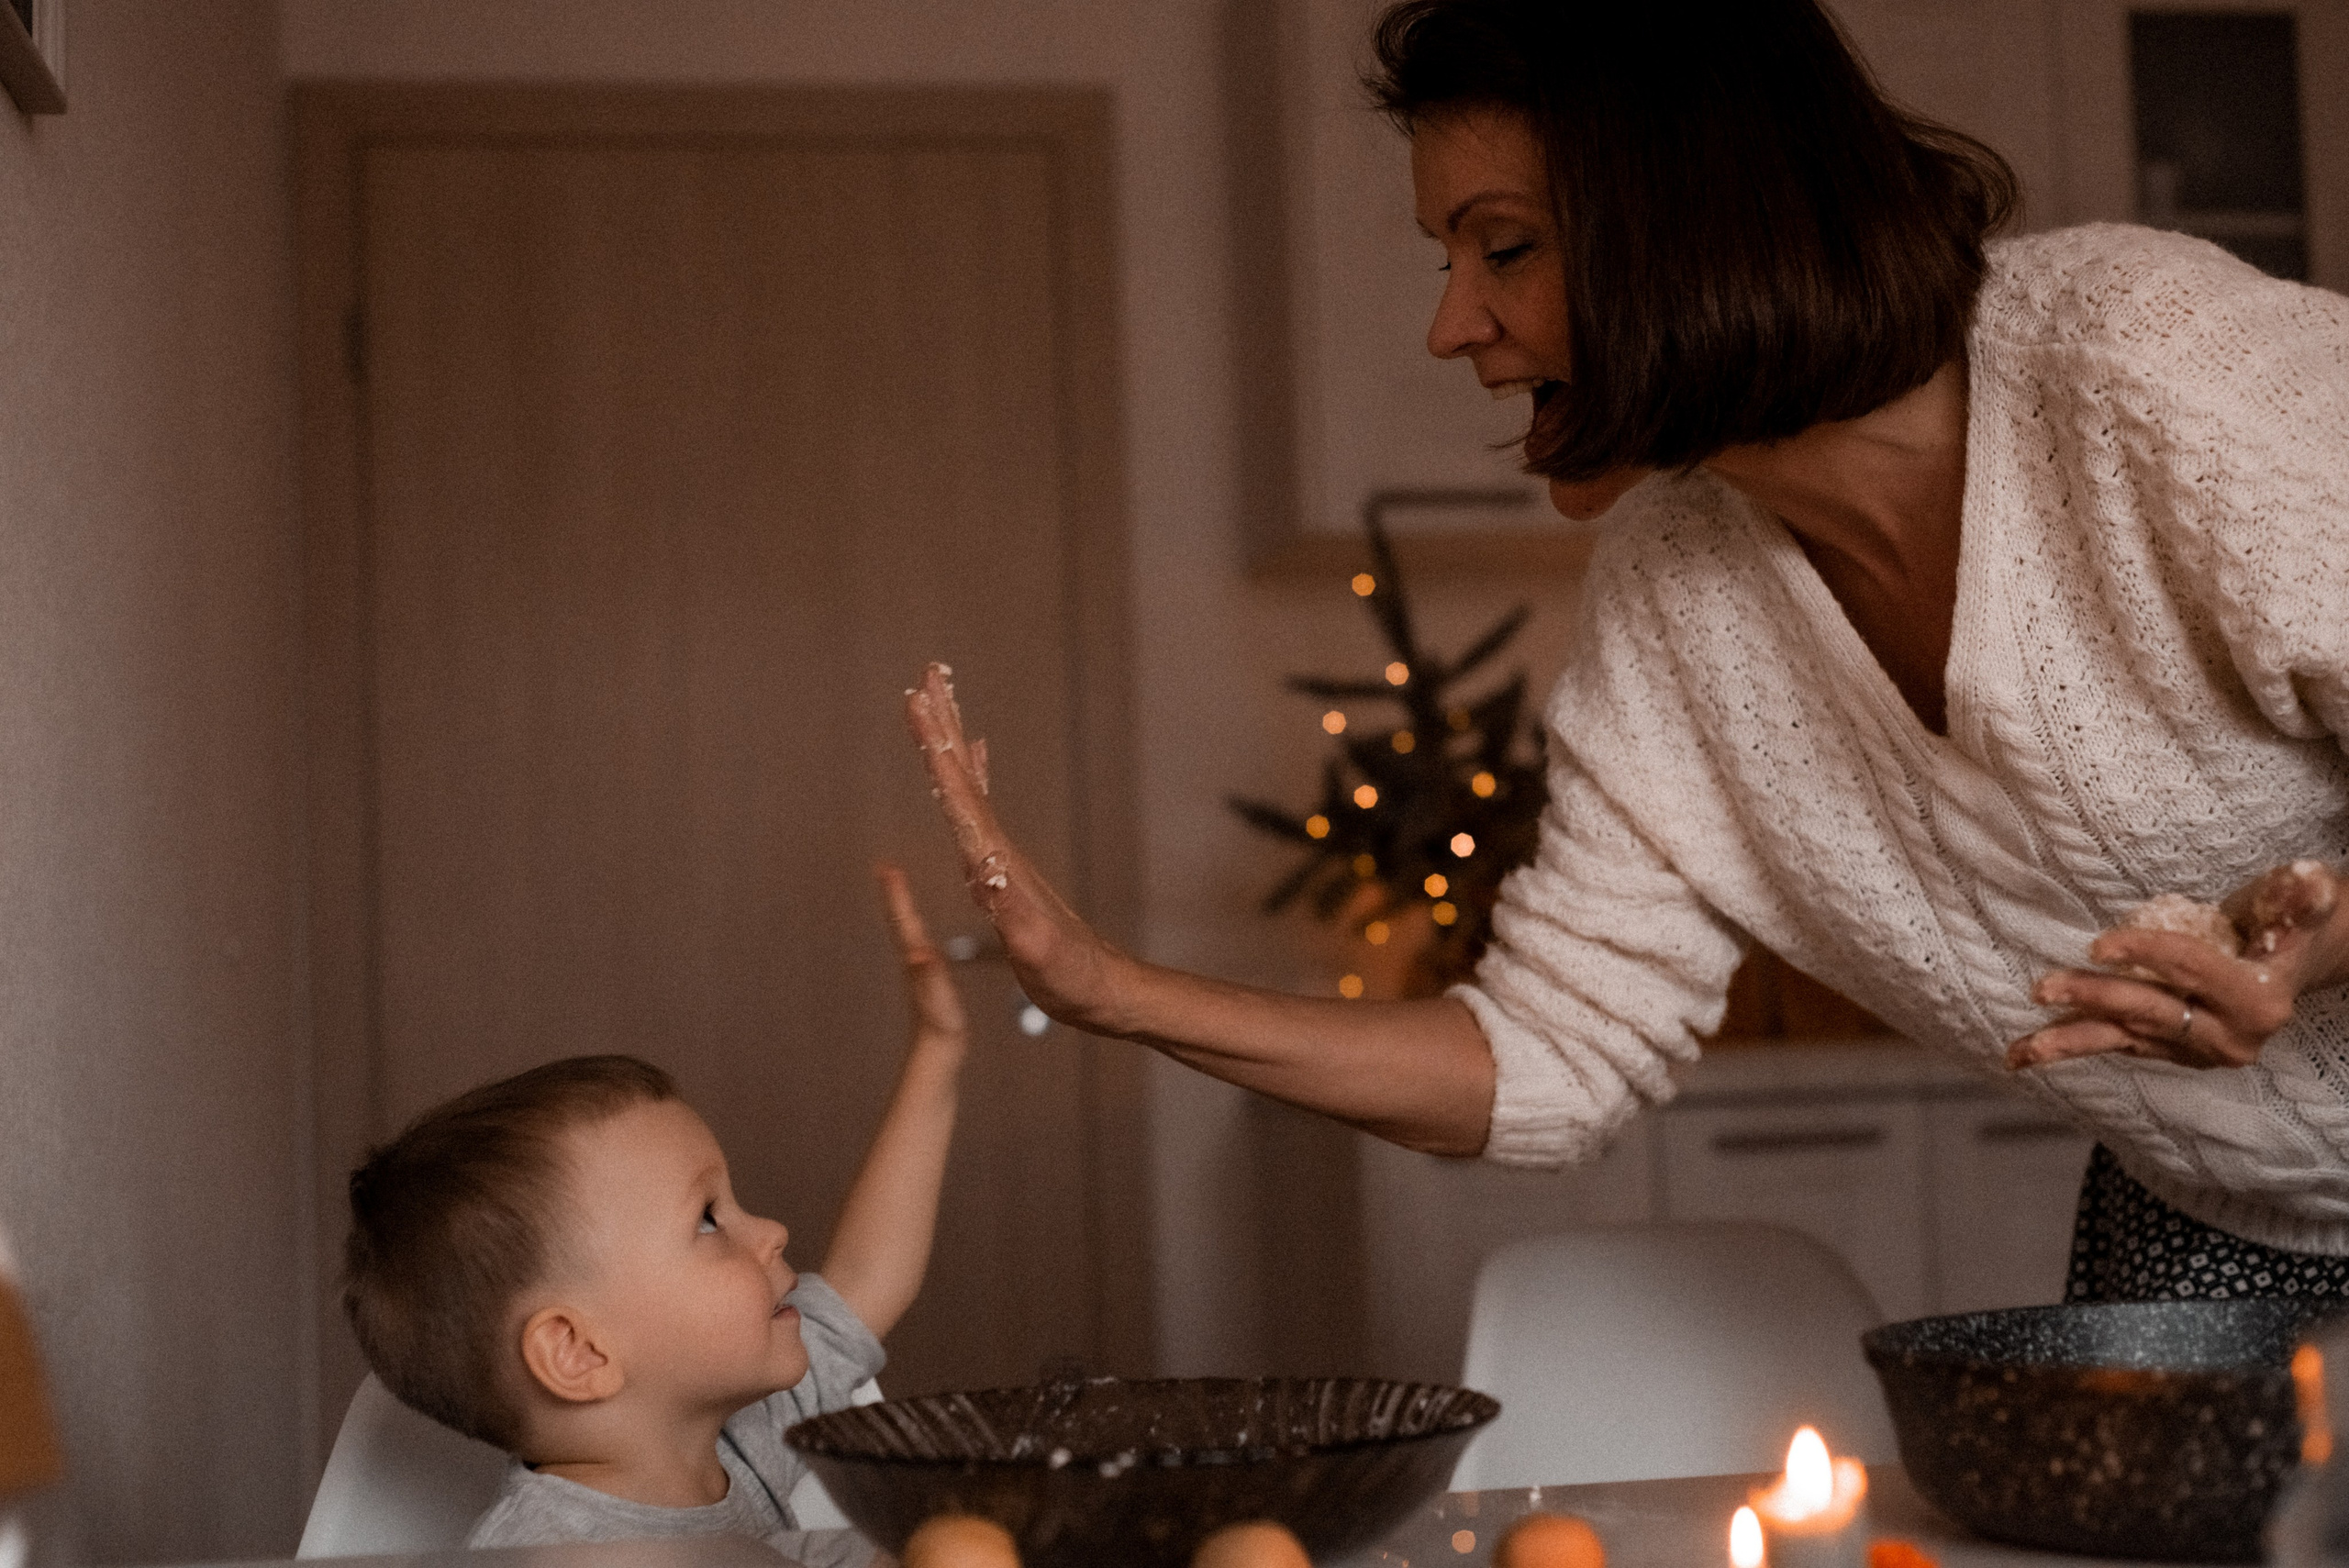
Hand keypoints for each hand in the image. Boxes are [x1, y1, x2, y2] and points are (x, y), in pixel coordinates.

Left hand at [873, 862, 966, 1056]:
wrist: (937, 1054)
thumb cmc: (939, 1028)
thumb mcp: (937, 1000)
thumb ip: (928, 977)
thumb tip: (918, 954)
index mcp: (917, 960)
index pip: (904, 920)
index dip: (896, 894)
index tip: (886, 867)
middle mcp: (915, 961)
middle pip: (902, 920)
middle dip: (895, 893)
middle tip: (887, 868)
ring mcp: (920, 971)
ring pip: (908, 931)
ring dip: (903, 908)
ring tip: (898, 888)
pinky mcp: (929, 980)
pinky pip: (920, 945)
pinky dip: (916, 928)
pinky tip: (921, 933)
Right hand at [902, 664, 1126, 1028]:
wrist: (1104, 989)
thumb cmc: (1070, 978)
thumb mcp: (1039, 954)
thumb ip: (1016, 920)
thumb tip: (988, 877)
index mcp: (999, 864)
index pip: (960, 796)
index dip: (935, 750)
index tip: (917, 704)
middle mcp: (1000, 851)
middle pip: (965, 775)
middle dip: (943, 724)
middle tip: (926, 673)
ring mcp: (1005, 856)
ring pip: (970, 784)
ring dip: (952, 739)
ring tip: (938, 697)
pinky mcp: (1008, 868)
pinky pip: (980, 808)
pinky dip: (973, 775)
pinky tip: (976, 753)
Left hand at [2009, 860, 2347, 1069]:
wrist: (2301, 963)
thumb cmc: (2296, 923)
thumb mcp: (2306, 903)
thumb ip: (2299, 897)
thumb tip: (2307, 878)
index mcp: (2259, 1002)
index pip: (2190, 971)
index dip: (2145, 953)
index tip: (2097, 945)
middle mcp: (2229, 1038)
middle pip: (2150, 1010)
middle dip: (2095, 998)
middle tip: (2042, 988)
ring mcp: (2199, 1051)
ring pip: (2126, 1041)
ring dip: (2070, 1042)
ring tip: (2018, 1053)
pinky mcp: (2175, 1052)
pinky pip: (2121, 1045)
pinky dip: (2079, 1044)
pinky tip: (2032, 1052)